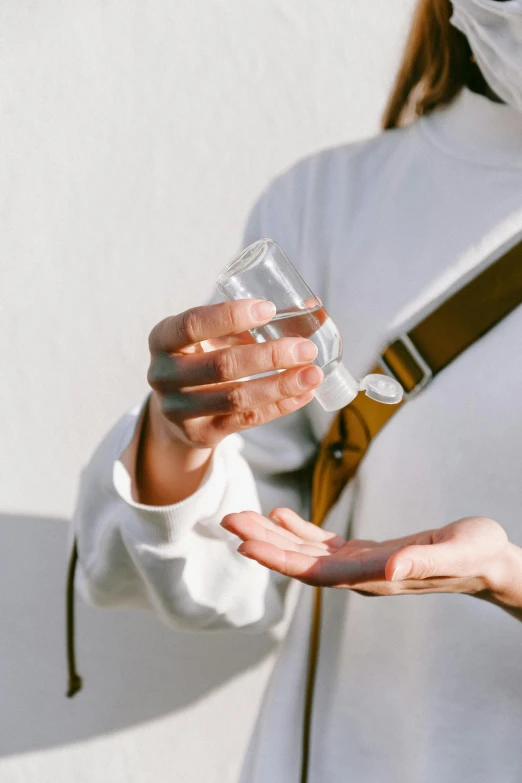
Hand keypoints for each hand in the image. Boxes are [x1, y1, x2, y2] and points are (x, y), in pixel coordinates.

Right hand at [146, 299, 323, 448]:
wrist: (176, 410)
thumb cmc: (201, 358)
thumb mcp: (209, 336)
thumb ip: (246, 322)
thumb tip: (310, 306)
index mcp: (162, 339)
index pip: (192, 324)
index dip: (230, 316)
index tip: (269, 309)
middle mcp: (163, 375)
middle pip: (221, 365)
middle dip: (270, 356)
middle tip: (306, 348)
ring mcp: (179, 409)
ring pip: (236, 398)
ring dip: (280, 385)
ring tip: (313, 374)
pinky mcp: (200, 434)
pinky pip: (245, 420)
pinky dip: (279, 406)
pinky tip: (304, 394)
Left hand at [221, 508, 513, 597]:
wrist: (487, 561)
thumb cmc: (476, 554)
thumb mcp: (457, 552)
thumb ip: (425, 561)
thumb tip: (391, 568)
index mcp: (375, 575)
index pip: (316, 571)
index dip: (280, 559)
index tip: (246, 545)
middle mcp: (360, 574)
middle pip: (300, 561)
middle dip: (263, 542)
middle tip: (228, 520)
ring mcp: (361, 564)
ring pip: (306, 551)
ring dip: (273, 535)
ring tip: (243, 516)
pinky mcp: (366, 553)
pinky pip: (323, 543)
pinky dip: (299, 530)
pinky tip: (281, 515)